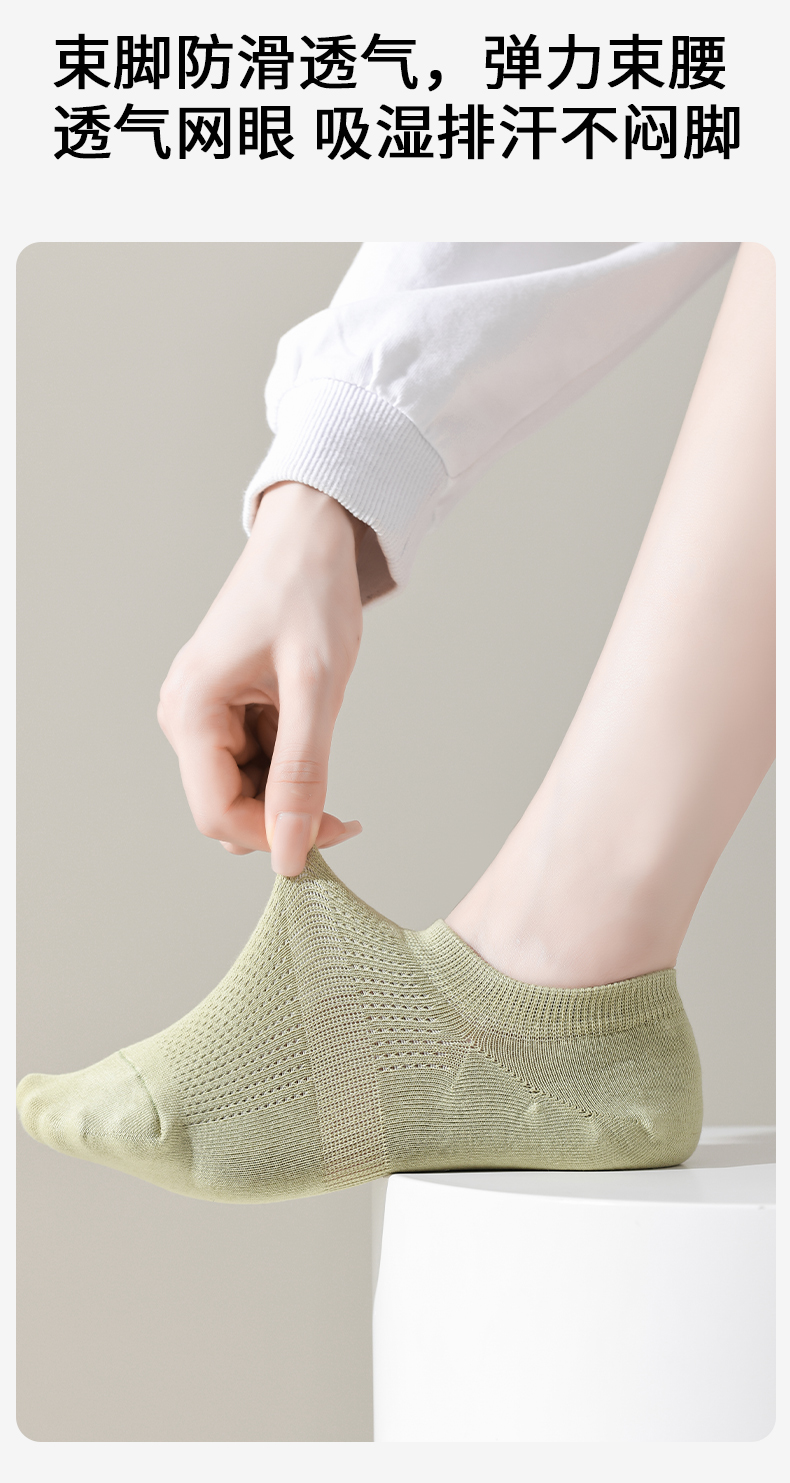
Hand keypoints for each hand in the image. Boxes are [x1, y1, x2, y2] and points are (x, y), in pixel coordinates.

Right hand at [157, 481, 363, 875]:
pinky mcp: (223, 709)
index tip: (336, 831)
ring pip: (243, 790)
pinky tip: (309, 722)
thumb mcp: (315, 686)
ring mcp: (201, 714)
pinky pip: (252, 762)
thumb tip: (292, 851)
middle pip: (227, 809)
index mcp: (191, 712)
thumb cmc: (308, 593)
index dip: (275, 837)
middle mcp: (183, 718)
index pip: (218, 815)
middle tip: (344, 806)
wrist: (307, 536)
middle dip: (284, 816)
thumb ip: (303, 772)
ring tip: (323, 733)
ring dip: (290, 787)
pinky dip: (288, 762)